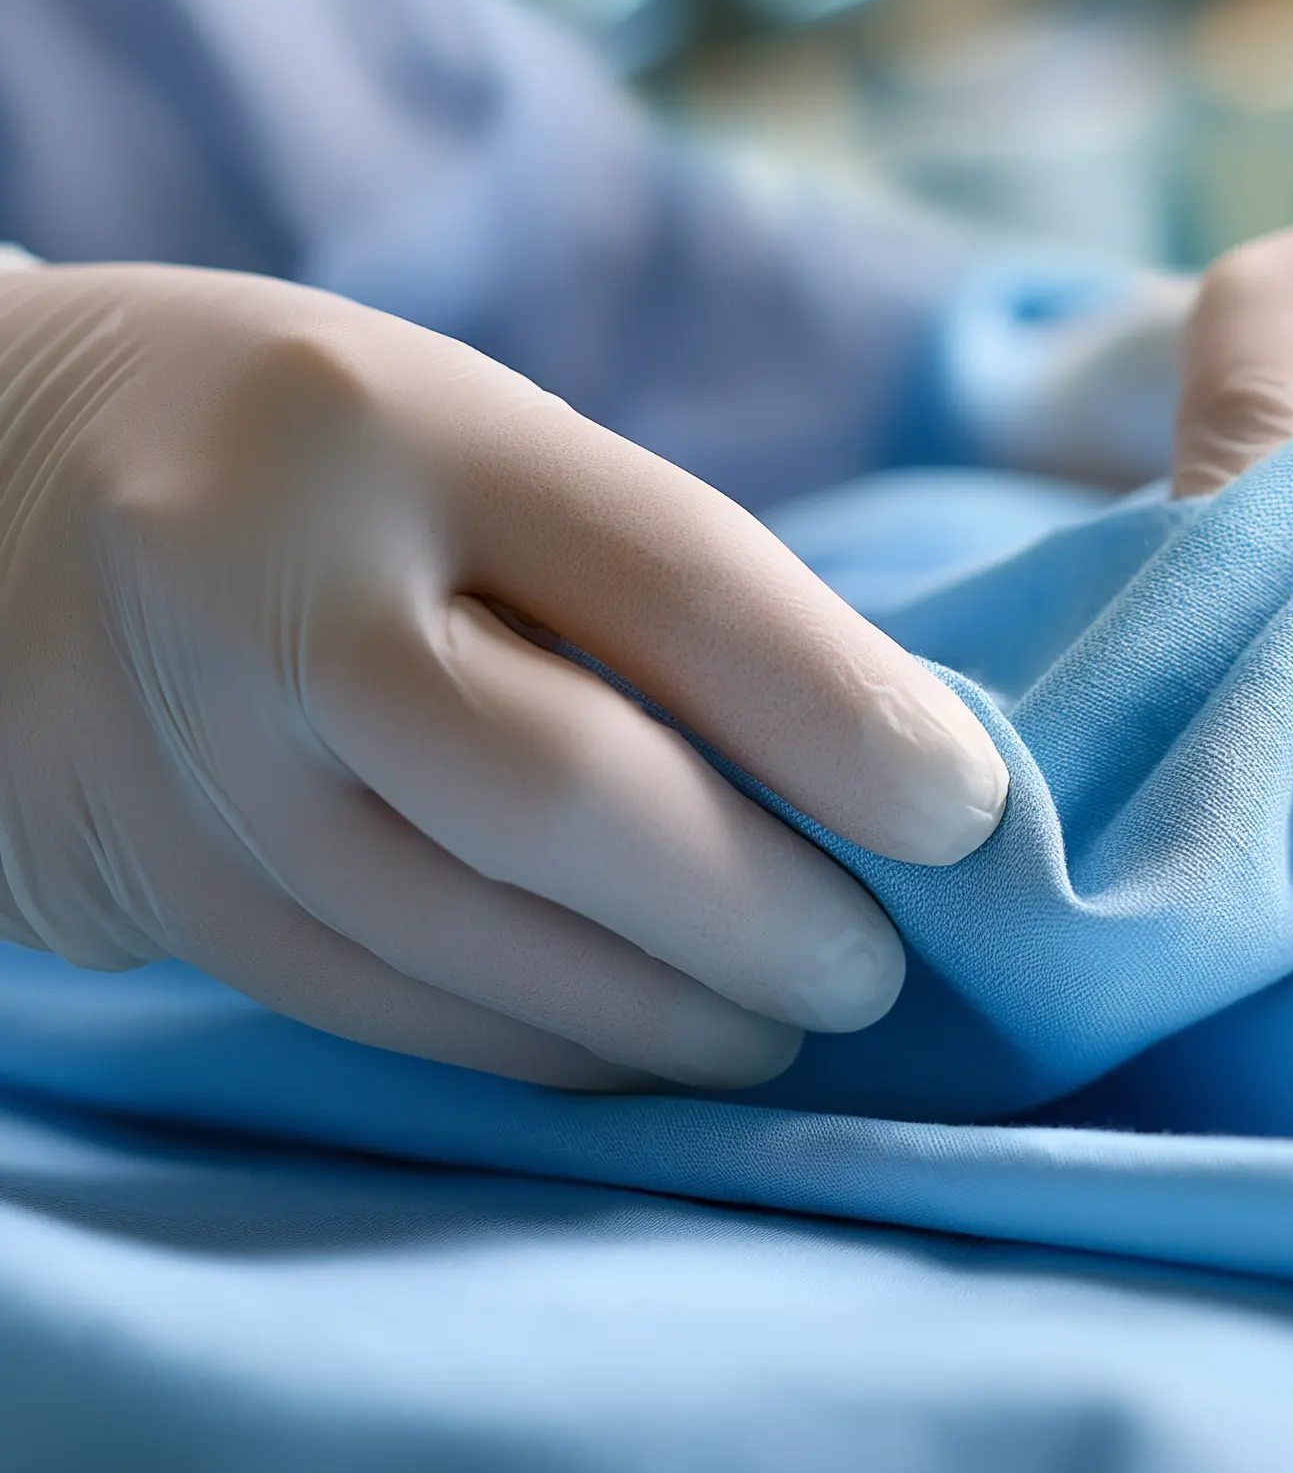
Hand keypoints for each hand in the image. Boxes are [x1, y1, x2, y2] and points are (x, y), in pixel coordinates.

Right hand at [0, 265, 1007, 1086]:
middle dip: (749, 908)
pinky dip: (527, 1042)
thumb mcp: (472, 434)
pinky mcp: (144, 874)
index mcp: (409, 422)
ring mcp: (190, 745)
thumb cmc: (316, 447)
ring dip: (654, 1011)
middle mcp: (276, 579)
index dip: (843, 711)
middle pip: (557, 789)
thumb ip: (634, 577)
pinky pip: (367, 993)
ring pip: (460, 930)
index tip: (969, 812)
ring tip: (784, 1032)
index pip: (672, 575)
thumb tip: (853, 759)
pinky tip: (629, 1050)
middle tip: (874, 972)